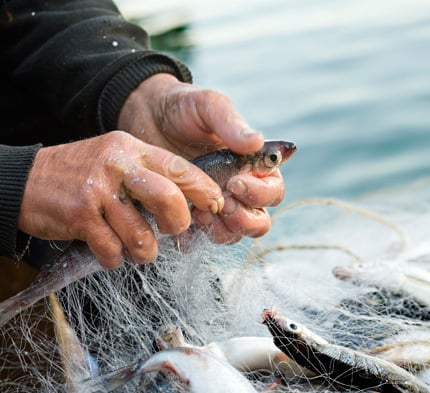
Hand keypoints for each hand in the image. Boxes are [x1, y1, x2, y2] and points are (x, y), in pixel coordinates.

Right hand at [18, 131, 223, 268]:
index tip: (216, 207)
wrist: (25, 180)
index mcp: (133, 150)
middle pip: (169, 199)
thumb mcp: (117, 161)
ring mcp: (98, 190)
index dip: (204, 191)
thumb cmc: (81, 176)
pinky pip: (113, 250)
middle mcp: (118, 165)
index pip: (181, 169)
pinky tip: (110, 251)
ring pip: (142, 235)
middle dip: (177, 224)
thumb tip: (189, 204)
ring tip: (137, 248)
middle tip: (172, 232)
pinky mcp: (80, 215)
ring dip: (144, 251)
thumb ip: (150, 176)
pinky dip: (115, 259)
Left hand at [118, 74, 284, 242]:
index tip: (235, 181)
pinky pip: (205, 237)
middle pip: (260, 220)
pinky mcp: (193, 215)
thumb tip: (257, 141)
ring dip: (223, 229)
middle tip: (222, 203)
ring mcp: (217, 205)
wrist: (145, 116)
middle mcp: (240, 189)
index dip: (260, 193)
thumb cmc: (182, 108)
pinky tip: (186, 218)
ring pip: (236, 233)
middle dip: (245, 218)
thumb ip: (231, 124)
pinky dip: (199, 235)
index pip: (273, 190)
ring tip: (201, 213)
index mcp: (253, 165)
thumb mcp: (207, 106)